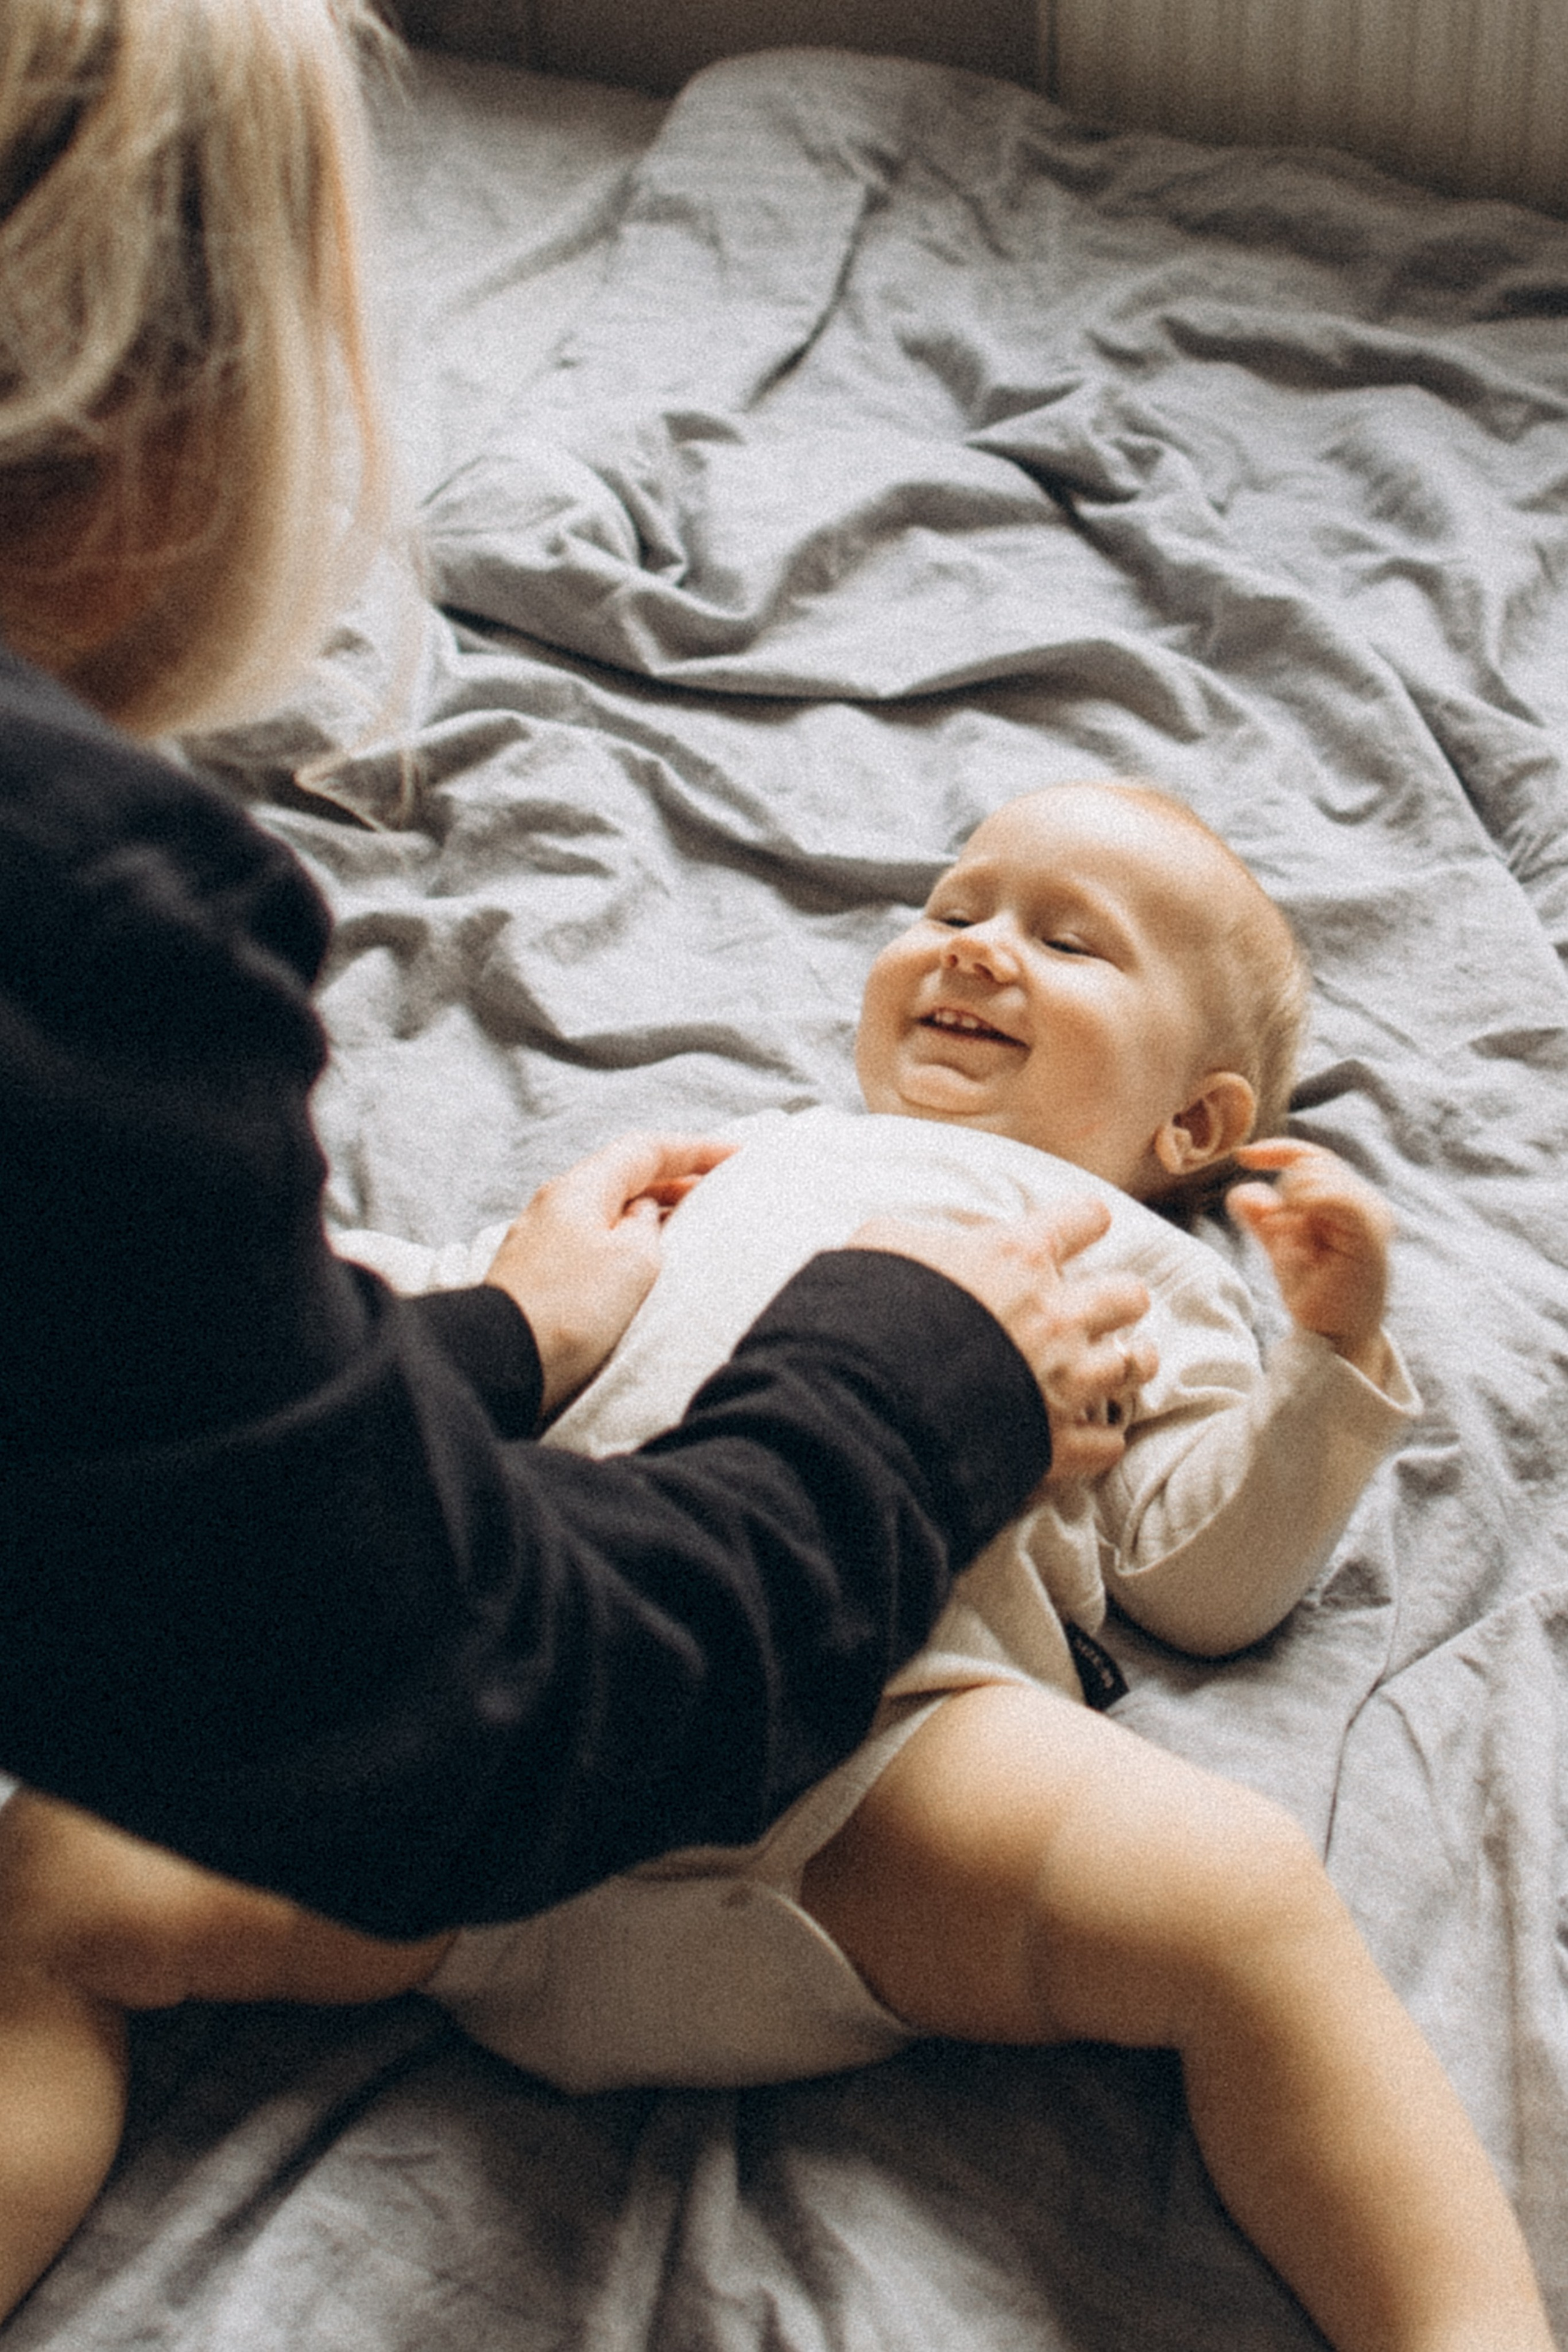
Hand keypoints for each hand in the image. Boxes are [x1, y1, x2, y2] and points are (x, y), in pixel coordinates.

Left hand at [485, 1132, 735, 1416]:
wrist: (502, 1363)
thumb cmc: (569, 1311)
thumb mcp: (633, 1261)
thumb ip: (649, 1226)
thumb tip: (643, 1216)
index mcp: (579, 1189)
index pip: (644, 1150)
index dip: (695, 1149)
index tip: (736, 1156)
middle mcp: (556, 1206)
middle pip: (624, 1177)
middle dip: (675, 1180)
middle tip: (720, 1190)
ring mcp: (544, 1241)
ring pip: (609, 1211)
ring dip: (652, 1214)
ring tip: (691, 1229)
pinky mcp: (539, 1277)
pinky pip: (594, 1243)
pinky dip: (628, 1243)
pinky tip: (646, 1266)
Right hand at [847, 1195, 1156, 1482]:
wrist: (868, 1404)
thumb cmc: (869, 1316)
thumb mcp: (879, 1246)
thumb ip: (916, 1238)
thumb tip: (921, 1245)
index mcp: (1017, 1258)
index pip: (1083, 1218)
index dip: (1083, 1222)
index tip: (1080, 1228)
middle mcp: (1054, 1316)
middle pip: (1128, 1295)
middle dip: (1120, 1300)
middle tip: (1098, 1308)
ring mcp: (1062, 1382)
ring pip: (1135, 1366)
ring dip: (1128, 1363)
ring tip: (1120, 1363)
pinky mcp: (1054, 1442)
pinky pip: (1107, 1443)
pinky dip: (1100, 1440)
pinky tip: (1089, 1434)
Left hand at [1227, 1138, 1393, 1378]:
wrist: (1331, 1336)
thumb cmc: (1313, 1294)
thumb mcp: (1281, 1248)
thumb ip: (1264, 1219)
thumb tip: (1242, 1191)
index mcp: (1348, 1202)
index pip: (1313, 1157)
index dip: (1278, 1150)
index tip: (1243, 1157)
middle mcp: (1366, 1202)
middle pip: (1312, 1163)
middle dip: (1285, 1192)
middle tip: (1286, 1236)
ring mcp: (1372, 1215)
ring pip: (1319, 1174)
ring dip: (1293, 1204)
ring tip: (1300, 1245)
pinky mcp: (1371, 1233)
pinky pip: (1337, 1196)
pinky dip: (1310, 1203)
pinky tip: (1300, 1229)